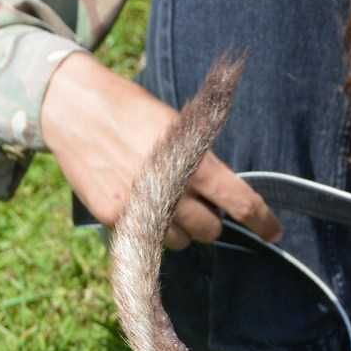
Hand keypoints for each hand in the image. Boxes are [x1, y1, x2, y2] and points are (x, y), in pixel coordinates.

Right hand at [40, 52, 279, 250]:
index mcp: (193, 160)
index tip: (275, 232)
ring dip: (180, 229)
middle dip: (210, 221)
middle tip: (196, 202)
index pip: (240, 201)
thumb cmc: (131, 111)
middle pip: (211, 230)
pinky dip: (150, 227)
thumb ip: (199, 160)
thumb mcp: (176, 126)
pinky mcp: (116, 217)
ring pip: (180, 241)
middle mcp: (172, 187)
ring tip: (164, 201)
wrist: (75, 108)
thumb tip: (220, 191)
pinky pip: (147, 238)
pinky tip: (139, 202)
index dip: (263, 221)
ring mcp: (142, 206)